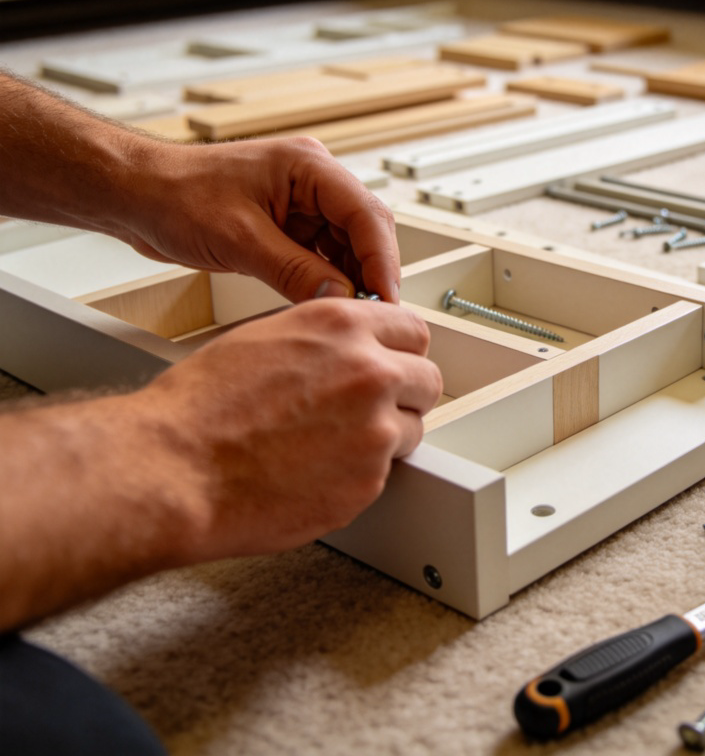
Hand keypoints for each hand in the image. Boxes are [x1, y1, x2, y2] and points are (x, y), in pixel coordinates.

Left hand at [121, 136, 399, 302]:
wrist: (136, 195)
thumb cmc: (175, 195)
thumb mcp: (239, 239)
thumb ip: (295, 271)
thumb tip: (338, 298)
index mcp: (309, 166)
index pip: (366, 213)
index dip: (382, 260)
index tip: (386, 298)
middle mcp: (313, 180)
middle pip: (365, 229)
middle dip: (371, 271)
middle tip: (374, 312)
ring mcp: (302, 203)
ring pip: (348, 246)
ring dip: (351, 278)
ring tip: (350, 314)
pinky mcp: (289, 224)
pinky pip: (323, 255)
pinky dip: (327, 280)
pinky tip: (326, 303)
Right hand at [145, 297, 442, 562]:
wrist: (174, 468)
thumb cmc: (201, 406)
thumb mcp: (268, 337)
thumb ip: (325, 338)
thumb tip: (351, 344)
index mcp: (343, 327)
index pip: (414, 330)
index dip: (402, 350)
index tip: (396, 363)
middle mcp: (369, 372)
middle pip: (427, 379)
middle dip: (405, 393)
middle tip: (374, 408)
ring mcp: (374, 429)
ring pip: (411, 429)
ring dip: (385, 436)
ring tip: (332, 445)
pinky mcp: (369, 481)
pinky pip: (384, 473)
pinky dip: (359, 474)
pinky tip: (316, 472)